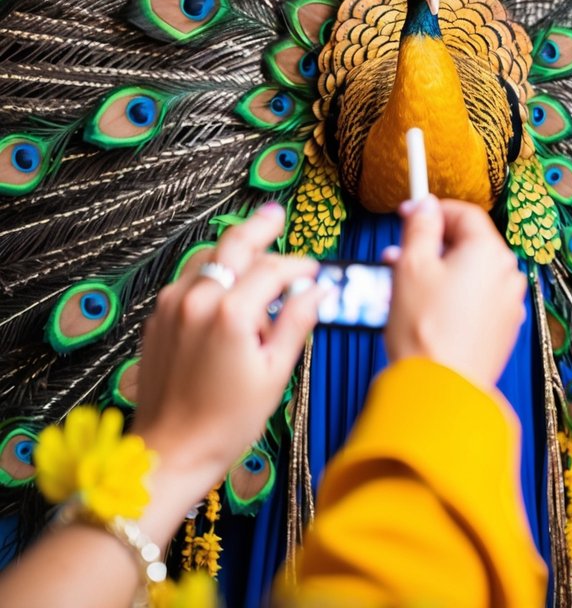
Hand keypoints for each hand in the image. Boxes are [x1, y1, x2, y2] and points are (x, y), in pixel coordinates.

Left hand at [132, 204, 321, 542]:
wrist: (171, 450)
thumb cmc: (227, 422)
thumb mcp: (274, 374)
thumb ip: (296, 323)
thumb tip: (319, 289)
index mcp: (232, 314)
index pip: (274, 270)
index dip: (299, 267)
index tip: (314, 272)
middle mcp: (199, 299)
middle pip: (235, 244)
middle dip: (261, 227)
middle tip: (278, 214)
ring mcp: (173, 303)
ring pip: (209, 255)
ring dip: (234, 247)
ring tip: (256, 241)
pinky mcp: (159, 314)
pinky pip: (189, 276)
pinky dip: (211, 269)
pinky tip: (225, 278)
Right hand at [384, 196, 525, 389]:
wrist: (440, 391)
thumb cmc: (425, 330)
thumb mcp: (411, 265)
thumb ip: (421, 227)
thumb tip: (426, 206)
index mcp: (489, 252)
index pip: (465, 214)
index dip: (433, 210)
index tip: (409, 215)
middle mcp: (507, 275)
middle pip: (469, 244)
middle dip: (432, 245)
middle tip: (401, 253)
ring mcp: (508, 305)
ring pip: (470, 273)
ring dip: (440, 272)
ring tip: (404, 284)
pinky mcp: (503, 330)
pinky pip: (477, 300)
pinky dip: (454, 296)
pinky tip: (426, 308)